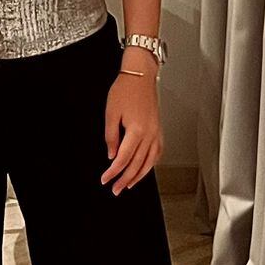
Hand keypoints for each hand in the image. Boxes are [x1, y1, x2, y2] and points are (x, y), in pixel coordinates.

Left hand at [101, 63, 162, 193]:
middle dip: (125, 179)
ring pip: (150, 161)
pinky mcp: (158, 129)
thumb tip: (111, 154)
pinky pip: (158, 152)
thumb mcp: (111, 113)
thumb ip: (111, 136)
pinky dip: (151, 164)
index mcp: (136, 130)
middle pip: (137, 164)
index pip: (123, 158)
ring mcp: (156, 132)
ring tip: (129, 184)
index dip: (113, 172)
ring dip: (139, 175)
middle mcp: (149, 134)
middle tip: (115, 189)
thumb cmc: (125, 89)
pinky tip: (145, 168)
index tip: (105, 179)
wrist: (140, 75)